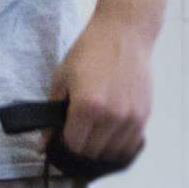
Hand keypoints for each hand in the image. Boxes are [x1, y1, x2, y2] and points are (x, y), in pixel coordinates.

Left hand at [49, 8, 153, 169]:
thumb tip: (44, 146)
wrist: (124, 34)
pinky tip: (109, 137)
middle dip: (80, 150)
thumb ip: (52, 116)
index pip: (73, 146)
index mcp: (87, 107)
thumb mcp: (62, 79)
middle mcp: (111, 116)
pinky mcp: (144, 115)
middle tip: (76, 138)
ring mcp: (130, 118)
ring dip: (100, 151)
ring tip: (92, 137)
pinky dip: (118, 146)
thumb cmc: (89, 52)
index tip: (61, 141)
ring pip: (112, 153)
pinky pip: (130, 144)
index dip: (64, 147)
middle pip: (92, 153)